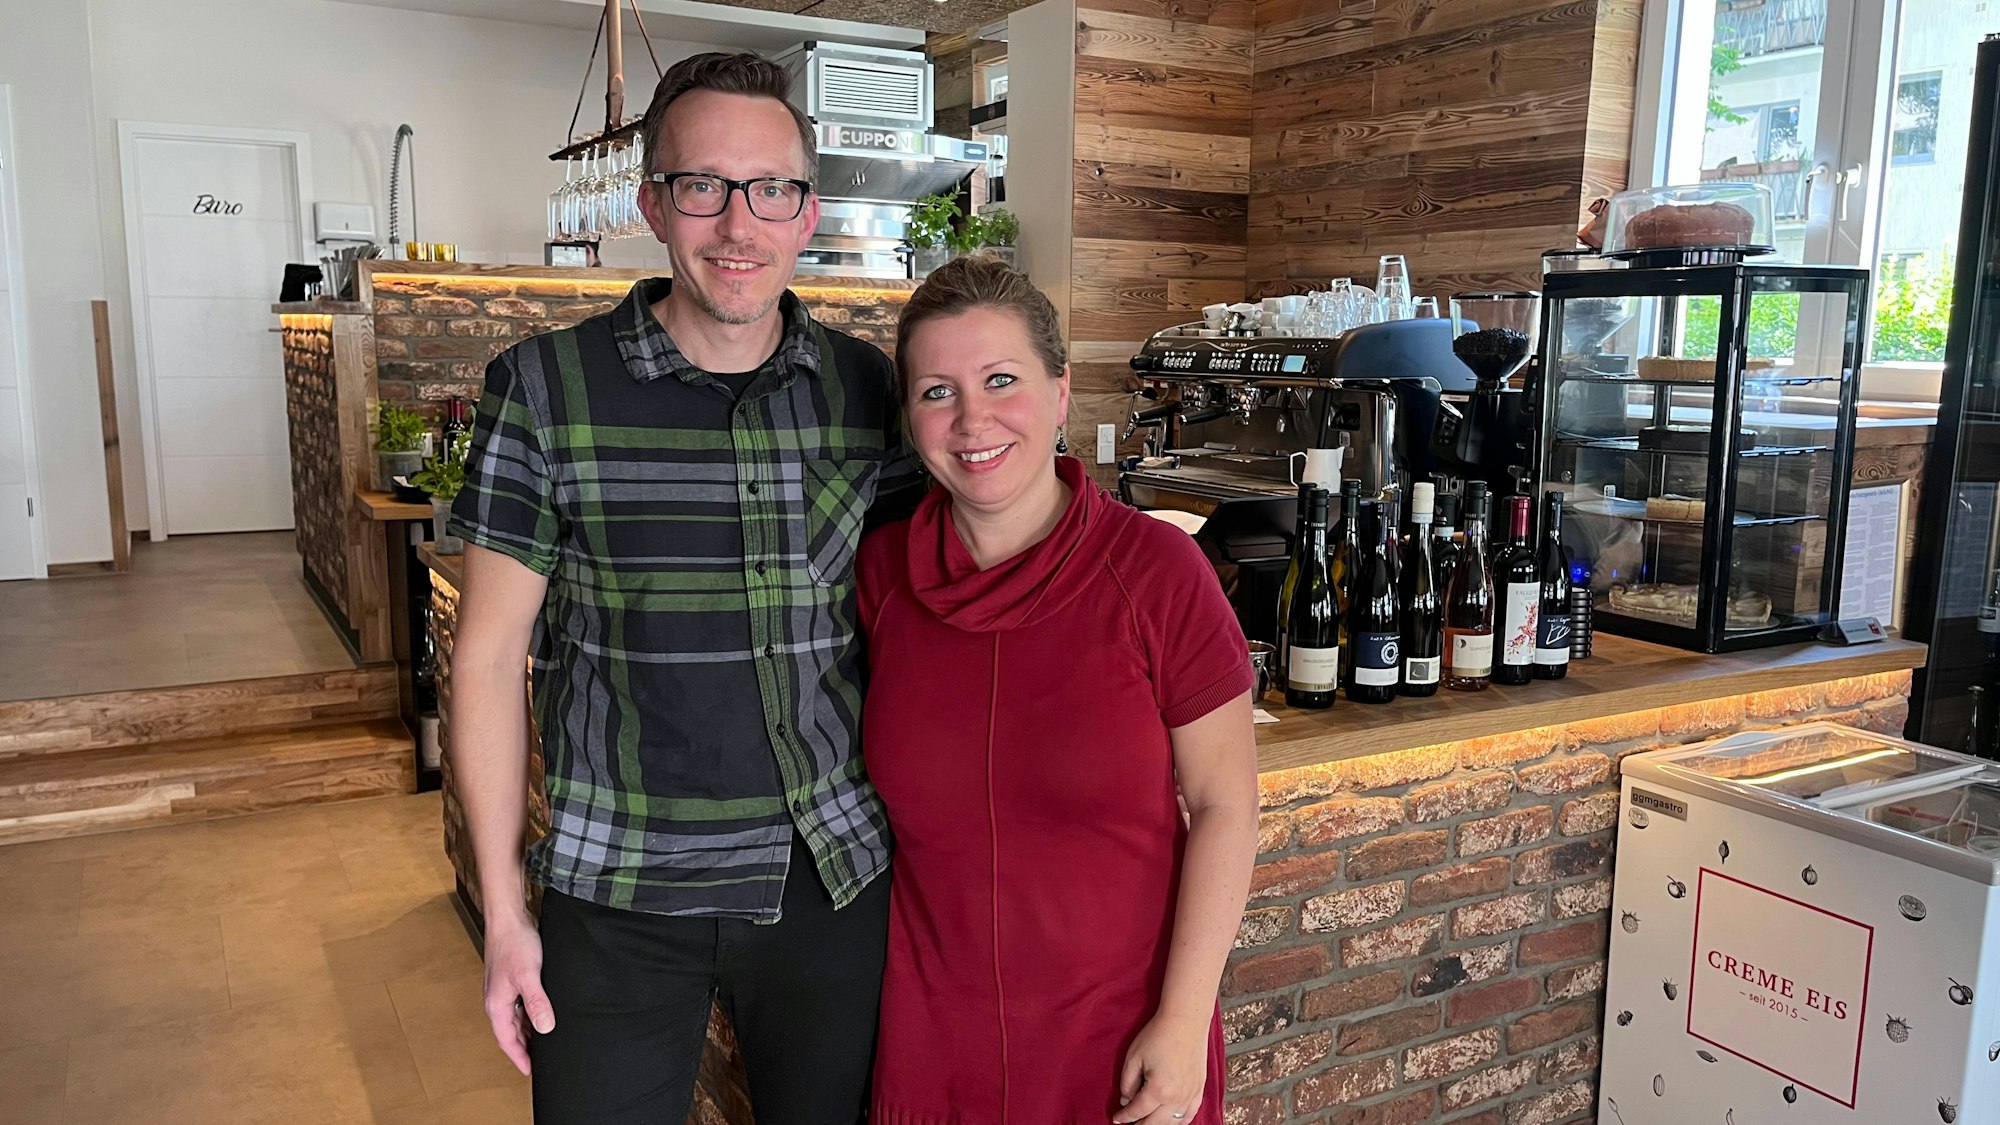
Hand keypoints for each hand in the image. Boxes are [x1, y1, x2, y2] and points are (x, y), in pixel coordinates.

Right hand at [482, 913, 554, 1075]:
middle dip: (524, 1048)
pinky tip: (543, 1014)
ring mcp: (504, 990)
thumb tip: (544, 1028)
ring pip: (515, 1019)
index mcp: (497, 1005)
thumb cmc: (515, 944)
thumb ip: (537, 1002)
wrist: (509, 917)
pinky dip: (530, 1015)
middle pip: (510, 1032)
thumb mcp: (529, 975)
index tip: (531, 1072)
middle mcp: (497, 1000)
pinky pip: (520, 1006)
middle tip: (542, 1061)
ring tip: (545, 1042)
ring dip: (528, 1032)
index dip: (519, 1057)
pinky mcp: (512, 980)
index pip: (507, 1040)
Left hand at [1114, 1011, 1208, 1123]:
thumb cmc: (1159, 1035)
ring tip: (1146, 1123)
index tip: (1116, 1118)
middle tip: (1129, 1124)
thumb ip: (1127, 1083)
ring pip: (1173, 1123)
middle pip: (1155, 1123)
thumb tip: (1125, 1100)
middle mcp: (1176, 1098)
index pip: (1137, 1112)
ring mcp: (1190, 1095)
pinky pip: (1189, 1115)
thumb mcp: (1134, 1057)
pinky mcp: (1199, 1090)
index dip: (1124, 1117)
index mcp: (1158, 1090)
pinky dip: (1178, 1122)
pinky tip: (1170, 1120)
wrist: (1185, 1021)